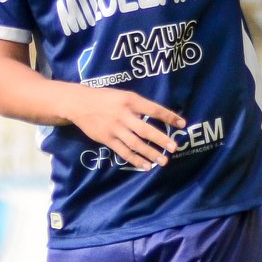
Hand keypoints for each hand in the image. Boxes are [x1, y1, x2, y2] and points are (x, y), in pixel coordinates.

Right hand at [68, 86, 183, 169]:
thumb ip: (140, 105)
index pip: (154, 109)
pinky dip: (135, 159)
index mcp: (131, 101)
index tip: (182, 124)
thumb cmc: (106, 98)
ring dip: (150, 153)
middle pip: (145, 130)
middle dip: (161, 139)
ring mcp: (114, 128)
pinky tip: (146, 166)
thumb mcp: (125, 95)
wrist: (78, 103)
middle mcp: (124, 115)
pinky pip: (123, 151)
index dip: (169, 117)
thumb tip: (161, 116)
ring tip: (163, 161)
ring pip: (135, 144)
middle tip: (174, 148)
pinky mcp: (106, 139)